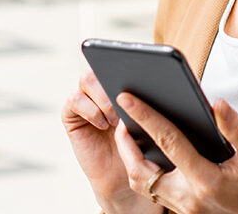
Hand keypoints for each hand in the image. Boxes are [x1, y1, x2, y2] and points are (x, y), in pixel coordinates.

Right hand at [61, 70, 162, 213]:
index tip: (144, 71)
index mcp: (123, 82)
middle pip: (101, 64)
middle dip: (114, 79)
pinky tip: (102, 124)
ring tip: (116, 118)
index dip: (130, 61)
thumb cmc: (142, 148)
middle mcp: (101, 86)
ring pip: (86, 78)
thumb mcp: (154, 123)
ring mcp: (86, 99)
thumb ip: (154, 102)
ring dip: (103, 96)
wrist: (122, 177)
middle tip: (128, 100)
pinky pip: (73, 100)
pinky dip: (89, 109)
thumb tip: (165, 84)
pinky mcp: (71, 114)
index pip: (123, 59)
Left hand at [114, 93, 237, 213]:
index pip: (167, 141)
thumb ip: (237, 128)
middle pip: (141, 171)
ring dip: (133, 160)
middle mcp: (190, 198)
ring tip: (132, 132)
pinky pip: (157, 192)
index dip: (145, 115)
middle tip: (122, 117)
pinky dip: (147, 172)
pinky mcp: (188, 213)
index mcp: (207, 179)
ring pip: (145, 185)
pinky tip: (153, 153)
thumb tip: (215, 103)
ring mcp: (187, 209)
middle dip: (125, 143)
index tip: (127, 97)